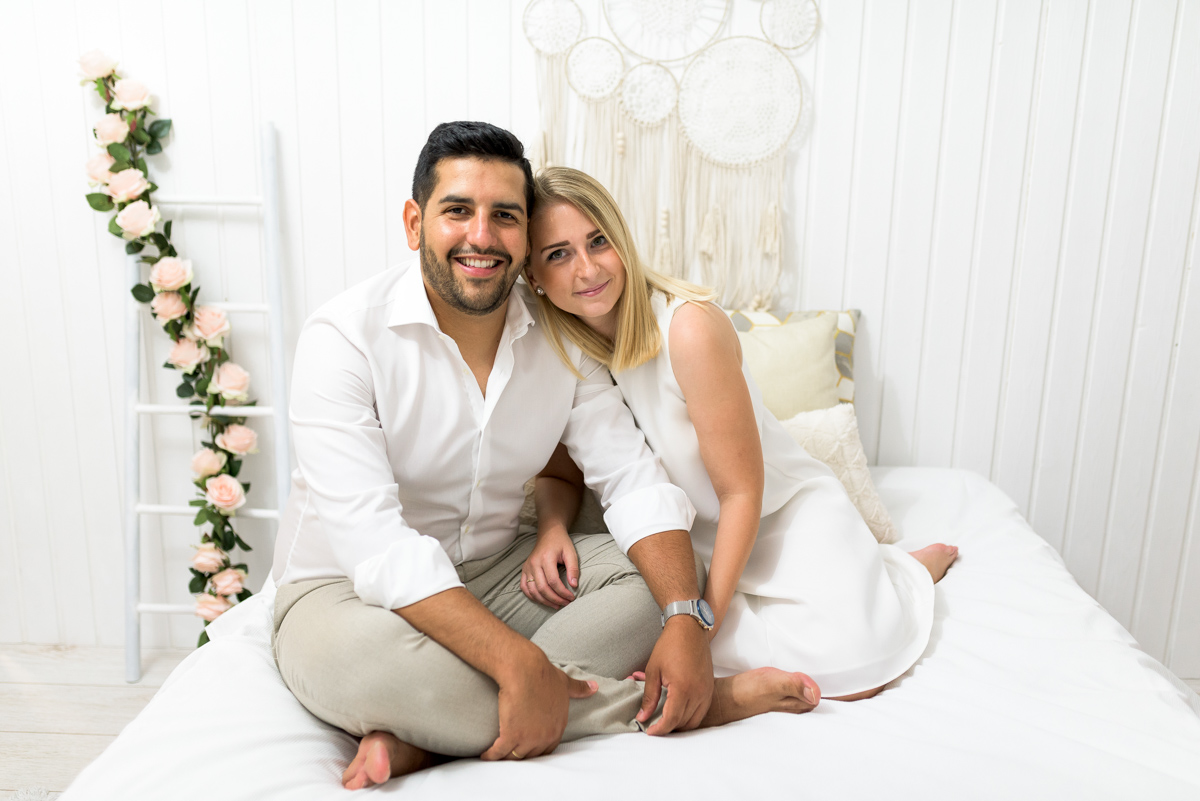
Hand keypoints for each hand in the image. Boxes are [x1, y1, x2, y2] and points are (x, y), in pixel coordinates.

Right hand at [480, 649, 596, 760]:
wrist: (525, 669)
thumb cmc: (543, 673)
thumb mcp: (564, 682)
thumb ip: (579, 688)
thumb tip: (595, 688)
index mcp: (558, 726)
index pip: (548, 748)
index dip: (536, 749)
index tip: (526, 748)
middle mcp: (546, 735)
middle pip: (532, 755)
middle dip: (522, 757)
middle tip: (510, 756)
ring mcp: (529, 737)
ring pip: (516, 757)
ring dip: (506, 759)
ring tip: (497, 758)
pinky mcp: (511, 735)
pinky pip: (499, 753)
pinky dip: (491, 755)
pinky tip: (486, 756)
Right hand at [521, 528, 579, 608]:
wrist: (549, 533)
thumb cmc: (561, 543)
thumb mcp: (571, 552)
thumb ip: (573, 568)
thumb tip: (574, 586)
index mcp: (546, 558)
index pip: (553, 581)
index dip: (563, 592)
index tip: (572, 597)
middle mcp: (534, 563)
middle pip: (542, 588)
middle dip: (555, 599)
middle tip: (565, 603)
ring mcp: (527, 567)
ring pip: (532, 590)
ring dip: (544, 601)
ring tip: (556, 605)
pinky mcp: (524, 570)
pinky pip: (525, 587)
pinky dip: (533, 596)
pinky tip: (543, 600)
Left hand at [636, 616, 713, 734]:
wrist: (689, 629)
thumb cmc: (669, 646)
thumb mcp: (653, 670)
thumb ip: (649, 697)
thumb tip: (642, 717)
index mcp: (683, 688)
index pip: (671, 719)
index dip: (659, 729)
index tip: (649, 731)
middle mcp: (698, 692)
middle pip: (684, 723)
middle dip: (668, 728)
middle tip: (654, 726)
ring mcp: (706, 691)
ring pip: (694, 720)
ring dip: (680, 724)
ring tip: (665, 720)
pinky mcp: (709, 688)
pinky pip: (701, 711)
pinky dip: (690, 716)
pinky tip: (678, 712)